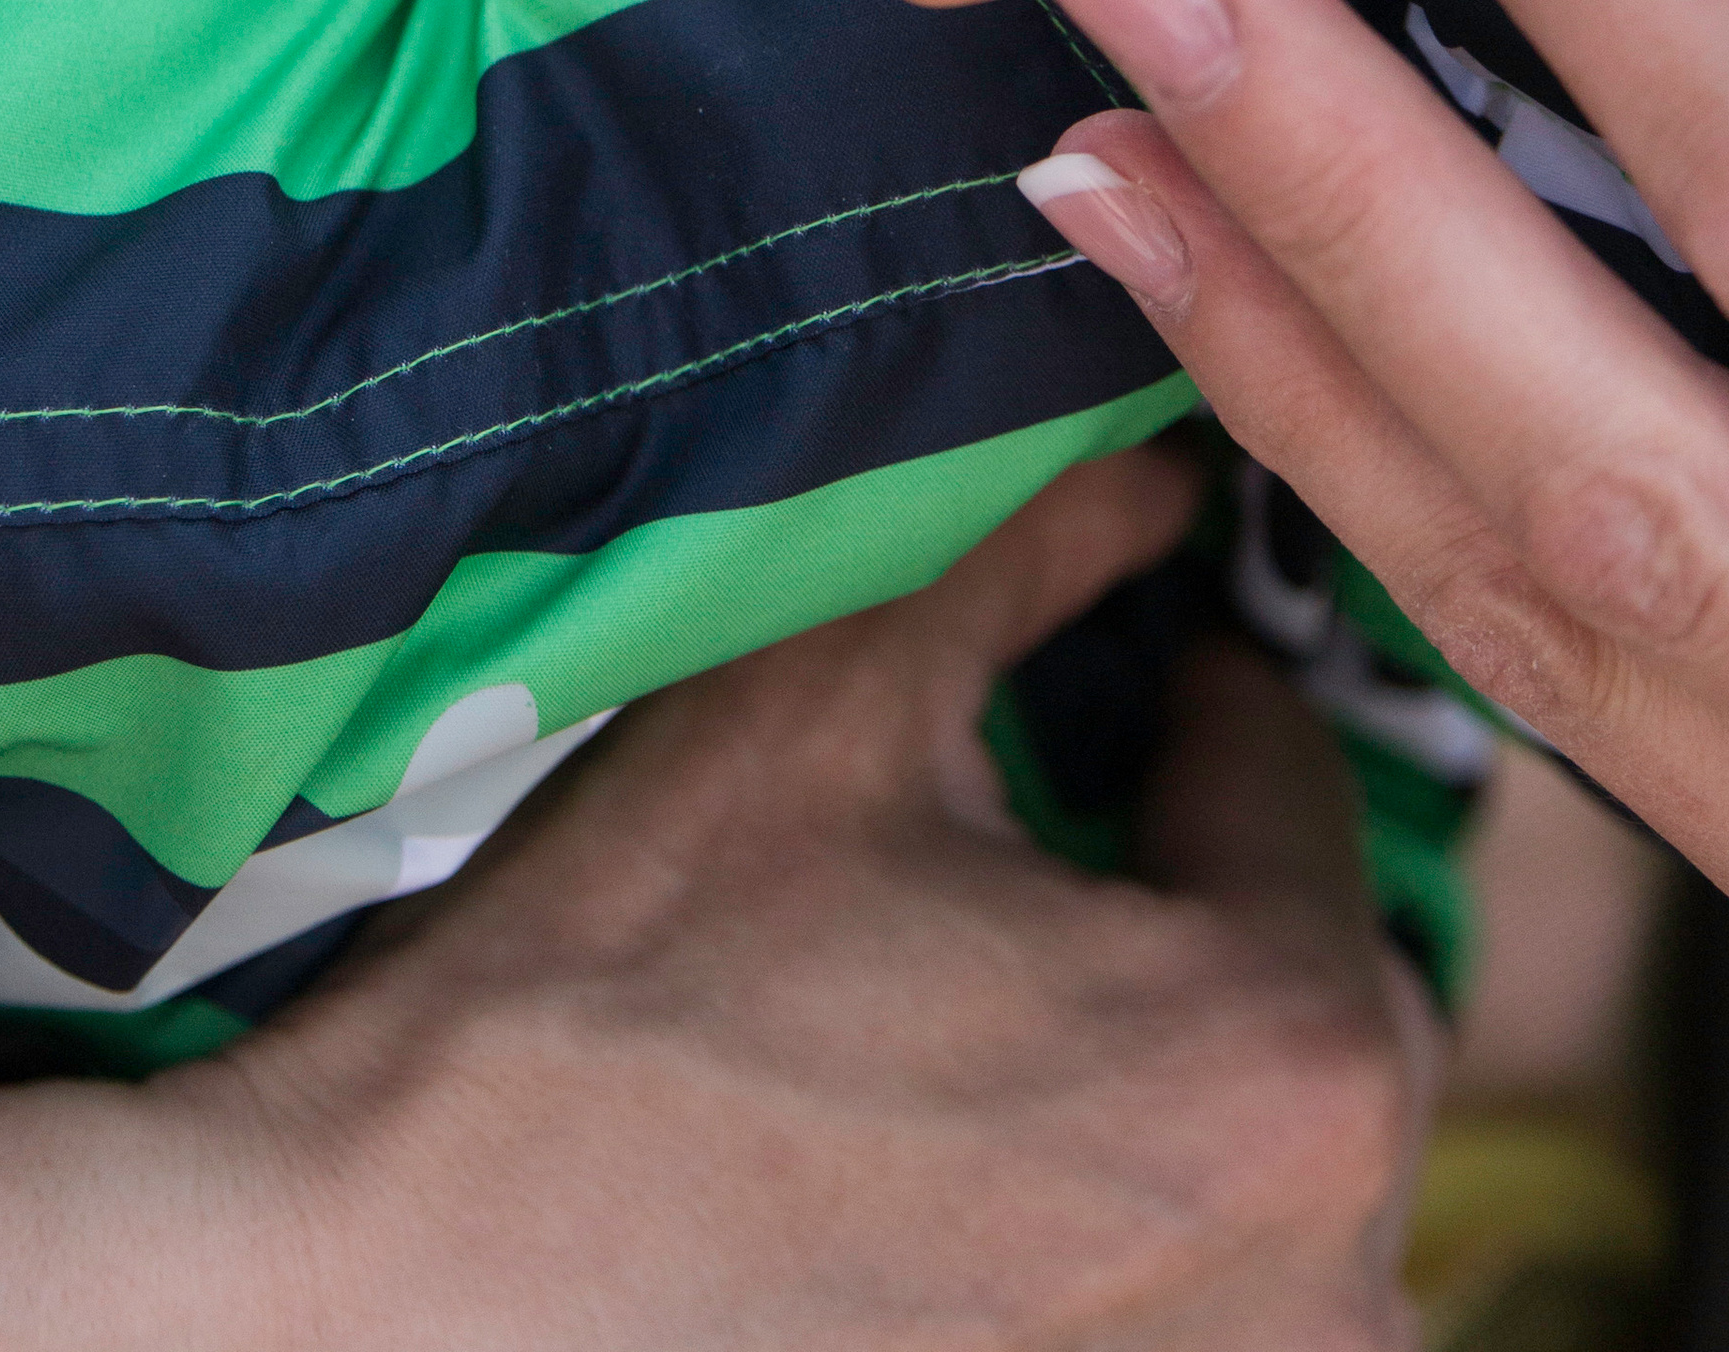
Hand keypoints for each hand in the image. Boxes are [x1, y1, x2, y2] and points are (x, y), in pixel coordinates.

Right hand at [0, 451, 1436, 1349]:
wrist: (392, 1302)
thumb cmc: (615, 1004)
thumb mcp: (834, 699)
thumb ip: (1041, 544)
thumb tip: (1157, 460)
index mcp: (1285, 1052)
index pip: (1286, 771)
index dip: (1169, 696)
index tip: (1083, 690)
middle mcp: (1336, 1273)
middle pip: (1303, 976)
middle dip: (1182, 885)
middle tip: (1024, 843)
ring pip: (1259, 1144)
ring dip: (1162, 1059)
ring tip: (975, 1007)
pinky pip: (1202, 1292)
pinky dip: (1120, 1219)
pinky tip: (961, 1163)